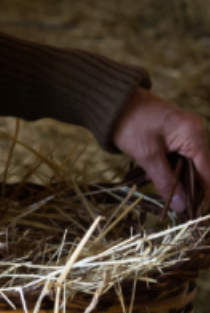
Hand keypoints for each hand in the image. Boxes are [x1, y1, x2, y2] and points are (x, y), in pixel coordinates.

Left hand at [112, 88, 209, 214]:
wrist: (111, 100)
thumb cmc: (129, 124)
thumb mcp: (147, 155)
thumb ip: (165, 181)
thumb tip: (181, 205)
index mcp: (193, 135)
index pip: (207, 171)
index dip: (203, 193)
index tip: (196, 212)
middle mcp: (194, 130)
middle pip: (199, 167)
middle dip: (188, 188)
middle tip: (178, 208)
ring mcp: (184, 129)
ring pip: (186, 161)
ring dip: (176, 177)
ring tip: (168, 196)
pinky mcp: (173, 129)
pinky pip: (177, 152)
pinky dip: (168, 165)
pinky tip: (153, 176)